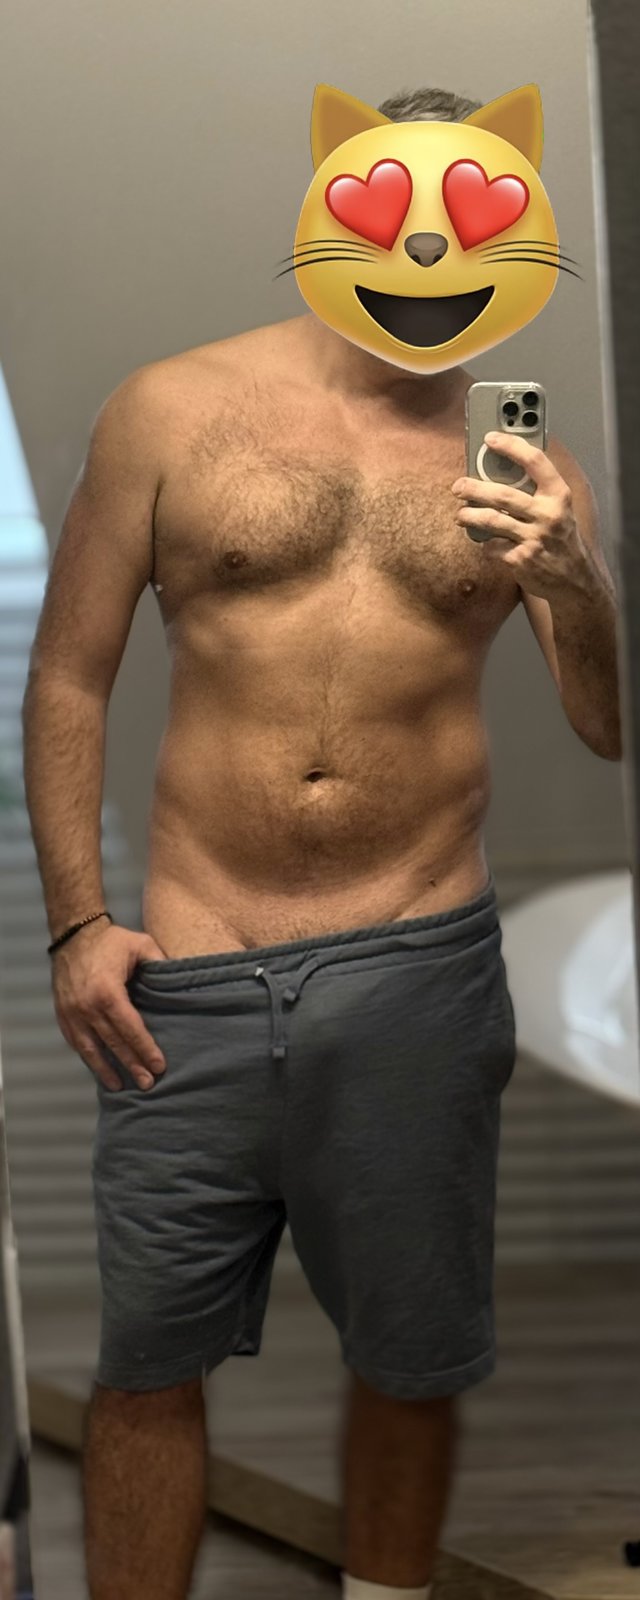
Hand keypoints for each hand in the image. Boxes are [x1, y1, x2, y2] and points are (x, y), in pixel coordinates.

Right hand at [51, 921, 167, 1090]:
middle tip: (147, 1083)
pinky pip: (76, 1042)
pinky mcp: (62, 1015)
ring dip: (106, 1069)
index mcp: (108, 992)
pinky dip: (88, 1057)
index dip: (145, 1048)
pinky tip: (99, 1069)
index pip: (131, 1028)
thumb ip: (160, 963)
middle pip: (114, 1043)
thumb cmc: (110, 941)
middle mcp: (87, 1007)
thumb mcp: (140, 944)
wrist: (72, 934)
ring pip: (91, 1048)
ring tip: (121, 1086)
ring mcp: (72, 1013)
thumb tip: (180, 982)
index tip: (159, 1065)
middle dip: (132, 1065)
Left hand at [451, 430, 589, 600]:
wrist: (575, 579)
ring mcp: (533, 538)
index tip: (490, 438)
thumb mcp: (560, 509)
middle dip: (474, 488)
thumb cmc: (561, 537)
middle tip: (458, 486)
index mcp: (558, 495)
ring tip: (460, 515)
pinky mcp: (520, 560)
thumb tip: (499, 469)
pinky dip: (484, 543)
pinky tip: (484, 541)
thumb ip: (537, 491)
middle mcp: (548, 514)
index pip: (535, 461)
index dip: (511, 446)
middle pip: (502, 494)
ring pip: (490, 520)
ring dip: (469, 516)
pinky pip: (491, 546)